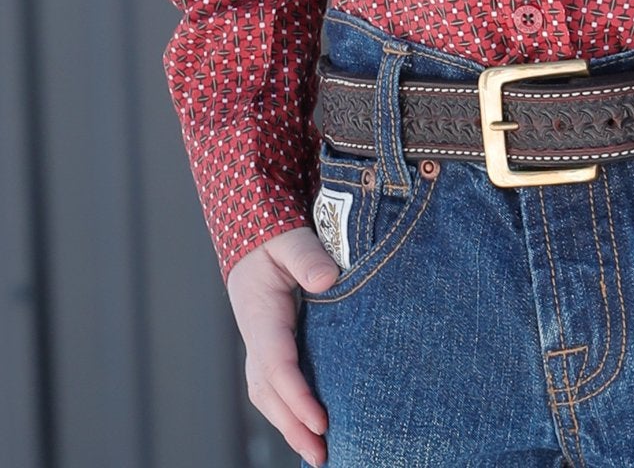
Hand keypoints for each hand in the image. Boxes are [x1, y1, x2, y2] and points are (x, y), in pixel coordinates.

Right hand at [226, 225, 340, 465]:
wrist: (254, 242)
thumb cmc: (274, 239)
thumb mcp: (289, 239)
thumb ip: (306, 256)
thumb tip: (328, 280)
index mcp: (261, 316)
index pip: (277, 364)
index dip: (297, 396)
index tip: (321, 421)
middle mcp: (256, 339)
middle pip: (269, 393)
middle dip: (293, 427)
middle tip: (322, 455)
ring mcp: (260, 348)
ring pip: (269, 397)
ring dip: (290, 427)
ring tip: (318, 454)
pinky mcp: (269, 351)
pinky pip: (274, 389)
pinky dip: (288, 413)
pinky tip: (310, 429)